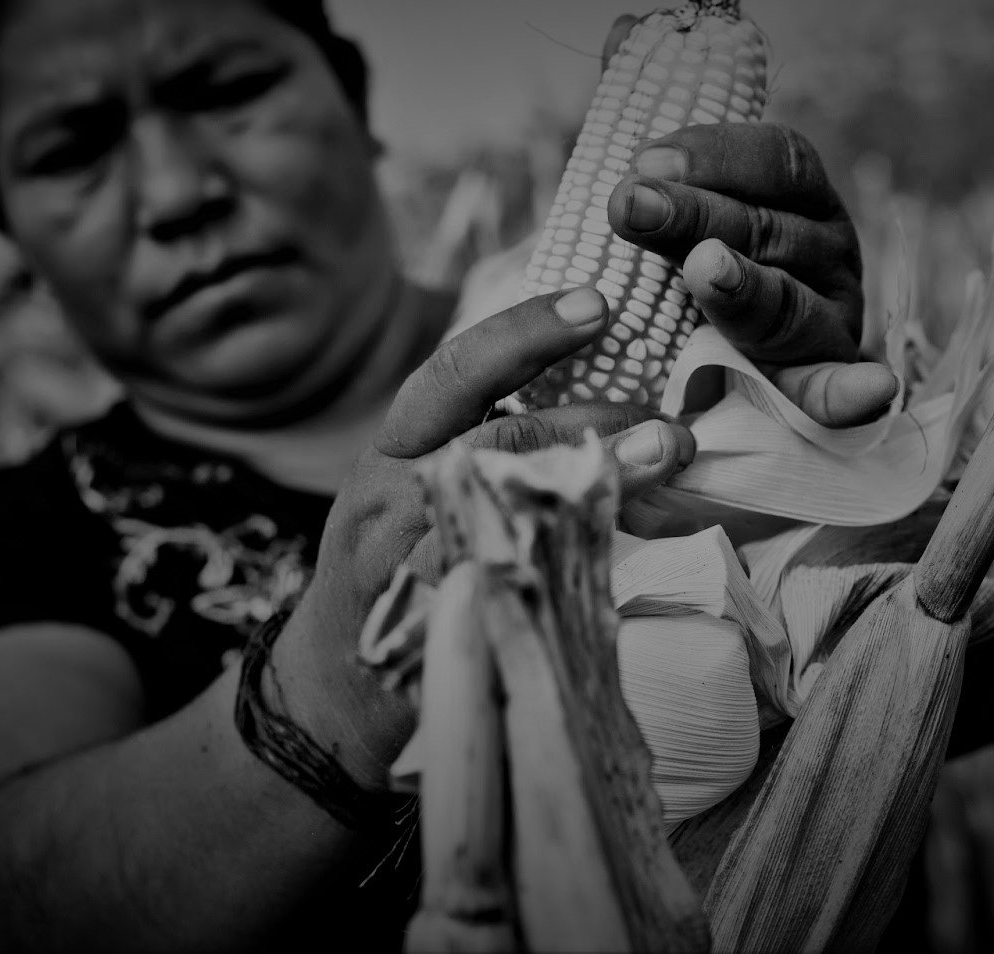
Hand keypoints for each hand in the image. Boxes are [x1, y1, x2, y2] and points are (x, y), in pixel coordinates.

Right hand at [274, 287, 694, 785]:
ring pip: (504, 513)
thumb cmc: (389, 568)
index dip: (528, 333)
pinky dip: (575, 568)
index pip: (455, 371)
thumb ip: (488, 442)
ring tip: (665, 463)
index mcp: (393, 447)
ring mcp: (402, 567)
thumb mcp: (416, 487)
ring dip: (598, 488)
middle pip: (489, 439)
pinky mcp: (428, 633)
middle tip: (666, 423)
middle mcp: (389, 496)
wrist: (327, 687)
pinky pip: (508, 592)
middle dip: (587, 421)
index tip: (601, 305)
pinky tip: (633, 555)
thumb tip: (613, 404)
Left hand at [600, 15, 897, 427]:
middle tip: (630, 205)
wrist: (694, 363)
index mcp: (798, 192)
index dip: (715, 154)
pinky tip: (871, 390)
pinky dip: (853, 392)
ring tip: (705, 272)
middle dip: (695, 214)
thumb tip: (627, 29)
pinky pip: (837, 392)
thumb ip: (650, 119)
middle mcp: (827, 248)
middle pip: (769, 226)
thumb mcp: (666, 193)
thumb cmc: (685, 261)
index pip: (777, 156)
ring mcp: (832, 317)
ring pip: (791, 303)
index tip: (644, 159)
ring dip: (747, 288)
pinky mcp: (824, 385)